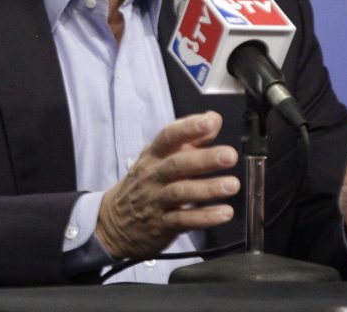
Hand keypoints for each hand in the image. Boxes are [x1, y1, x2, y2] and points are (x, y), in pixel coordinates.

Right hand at [95, 111, 239, 259]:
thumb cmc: (145, 183)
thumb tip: (213, 120)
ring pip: (181, 192)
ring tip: (232, 185)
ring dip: (208, 188)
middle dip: (204, 158)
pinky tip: (224, 212)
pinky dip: (205, 217)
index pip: (168, 136)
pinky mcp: (162, 225)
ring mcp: (156, 201)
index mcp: (153, 155)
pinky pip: (184, 221)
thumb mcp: (159, 157)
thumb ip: (189, 139)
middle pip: (177, 164)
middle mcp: (153, 175)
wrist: (114, 222)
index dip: (188, 128)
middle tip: (229, 155)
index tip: (209, 121)